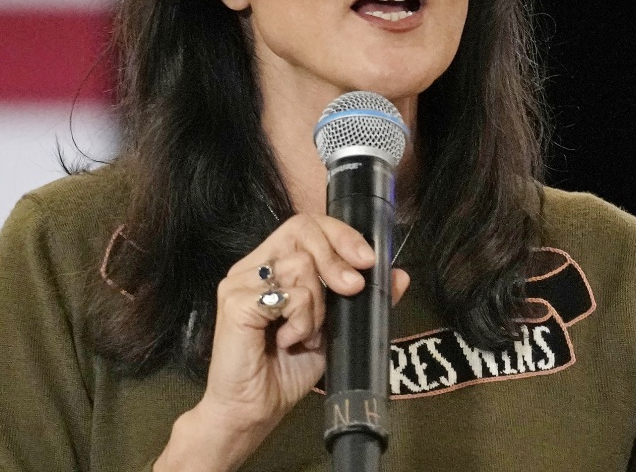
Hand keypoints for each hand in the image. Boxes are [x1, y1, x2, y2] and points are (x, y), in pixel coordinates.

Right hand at [155, 214, 409, 470]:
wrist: (254, 411)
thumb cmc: (287, 370)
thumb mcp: (336, 329)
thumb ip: (363, 299)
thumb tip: (400, 274)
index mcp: (273, 265)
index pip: (307, 225)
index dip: (341, 234)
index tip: (369, 260)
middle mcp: (253, 266)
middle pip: (301, 229)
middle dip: (336, 257)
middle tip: (352, 288)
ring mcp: (240, 281)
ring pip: (299, 264)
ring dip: (317, 305)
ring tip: (305, 334)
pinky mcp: (235, 302)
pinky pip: (286, 294)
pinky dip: (300, 319)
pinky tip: (289, 341)